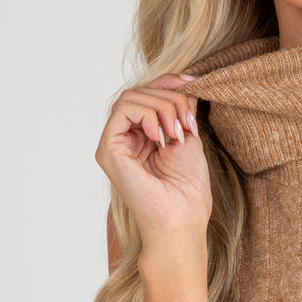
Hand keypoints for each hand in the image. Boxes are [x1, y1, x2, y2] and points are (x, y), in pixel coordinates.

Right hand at [94, 72, 210, 245]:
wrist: (182, 220)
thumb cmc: (188, 191)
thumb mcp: (188, 138)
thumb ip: (182, 110)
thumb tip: (184, 82)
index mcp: (141, 137)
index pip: (148, 94)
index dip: (169, 82)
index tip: (193, 83)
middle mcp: (124, 139)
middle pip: (141, 91)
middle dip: (171, 99)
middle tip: (188, 124)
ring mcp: (114, 144)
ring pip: (132, 96)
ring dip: (163, 107)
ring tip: (178, 133)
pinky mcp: (108, 149)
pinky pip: (124, 109)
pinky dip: (148, 114)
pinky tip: (161, 136)